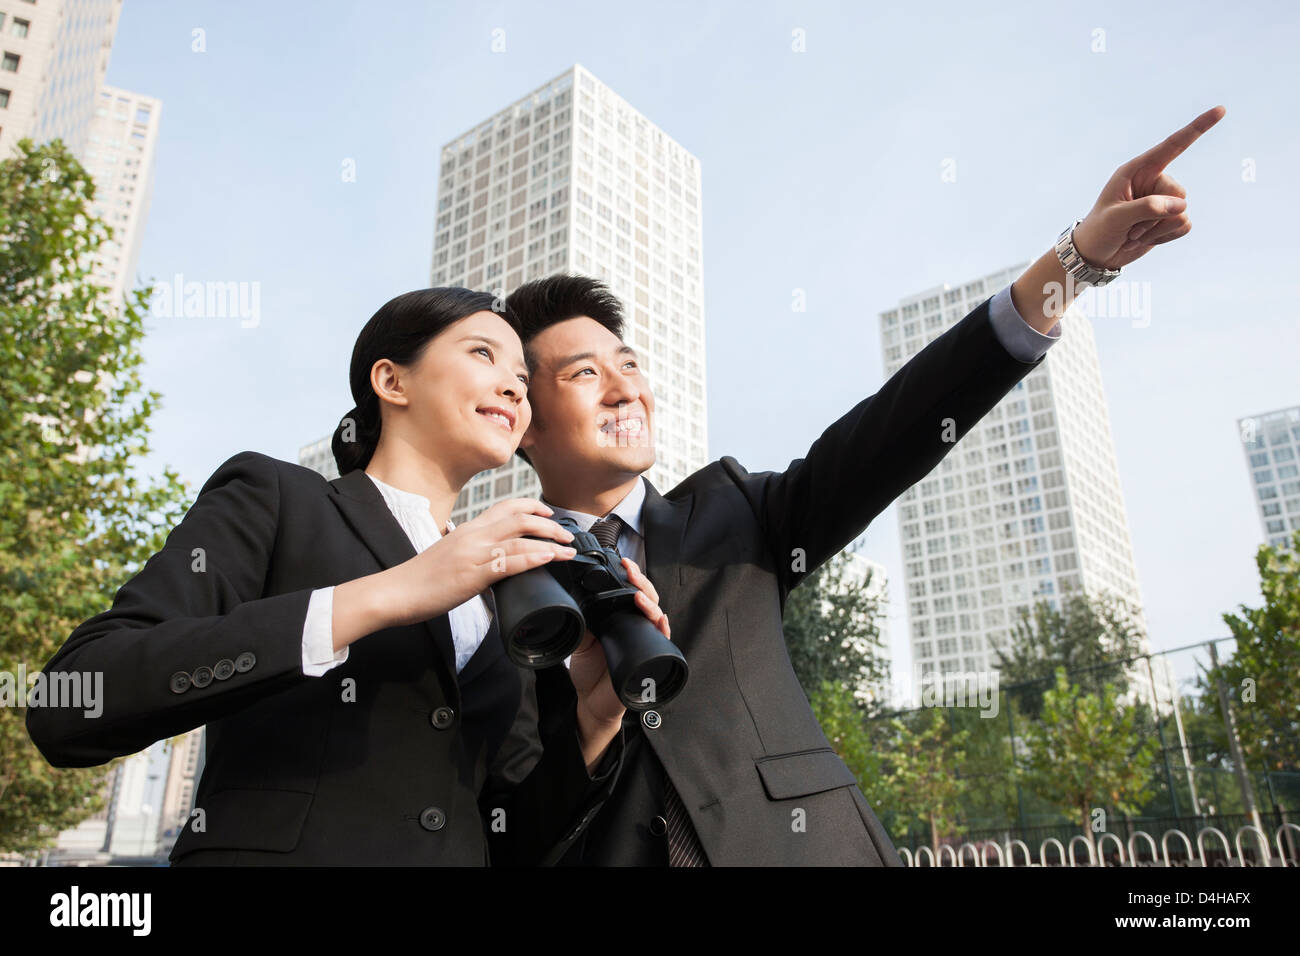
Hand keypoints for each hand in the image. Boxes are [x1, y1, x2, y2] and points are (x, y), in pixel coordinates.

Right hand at [383, 498, 576, 627]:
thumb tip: (495, 559)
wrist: (397, 591)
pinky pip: (509, 562)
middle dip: (550, 524)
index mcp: (469, 528)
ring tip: (568, 550)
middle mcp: (474, 535)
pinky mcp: (473, 574)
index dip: (533, 505)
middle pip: (521, 517)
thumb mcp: (452, 554)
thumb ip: (473, 550)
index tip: (550, 512)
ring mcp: (474, 553)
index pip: (506, 506)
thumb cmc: (423, 578)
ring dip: (550, 541)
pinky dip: (533, 557)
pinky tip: (549, 558)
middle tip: (567, 535)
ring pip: (520, 536)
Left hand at [569, 557, 670, 745]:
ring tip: (638, 594)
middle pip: (647, 598)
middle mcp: (637, 626)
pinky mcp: (650, 659)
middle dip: (641, 581)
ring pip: (657, 615)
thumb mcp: (581, 638)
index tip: (622, 561)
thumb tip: (574, 596)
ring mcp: (645, 641)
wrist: (590, 702)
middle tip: (630, 569)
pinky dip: (662, 629)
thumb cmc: (590, 670)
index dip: (631, 575)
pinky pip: (662, 641)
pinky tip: (659, 620)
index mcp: (621, 618)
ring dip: (649, 603)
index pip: (632, 590)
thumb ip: (583, 618)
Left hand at [1071, 105, 1224, 270]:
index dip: (1197, 128)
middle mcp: (1152, 181)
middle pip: (1178, 195)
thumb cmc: (1099, 231)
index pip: (1172, 146)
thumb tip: (1181, 206)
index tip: (1221, 110)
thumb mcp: (1116, 218)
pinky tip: (1144, 239)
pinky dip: (1165, 237)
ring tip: (1133, 233)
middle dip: (1156, 216)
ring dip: (1157, 229)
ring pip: (1181, 213)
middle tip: (1129, 227)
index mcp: (1137, 170)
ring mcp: (1162, 200)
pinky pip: (1183, 225)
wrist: (1096, 255)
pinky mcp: (1168, 219)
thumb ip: (1147, 207)